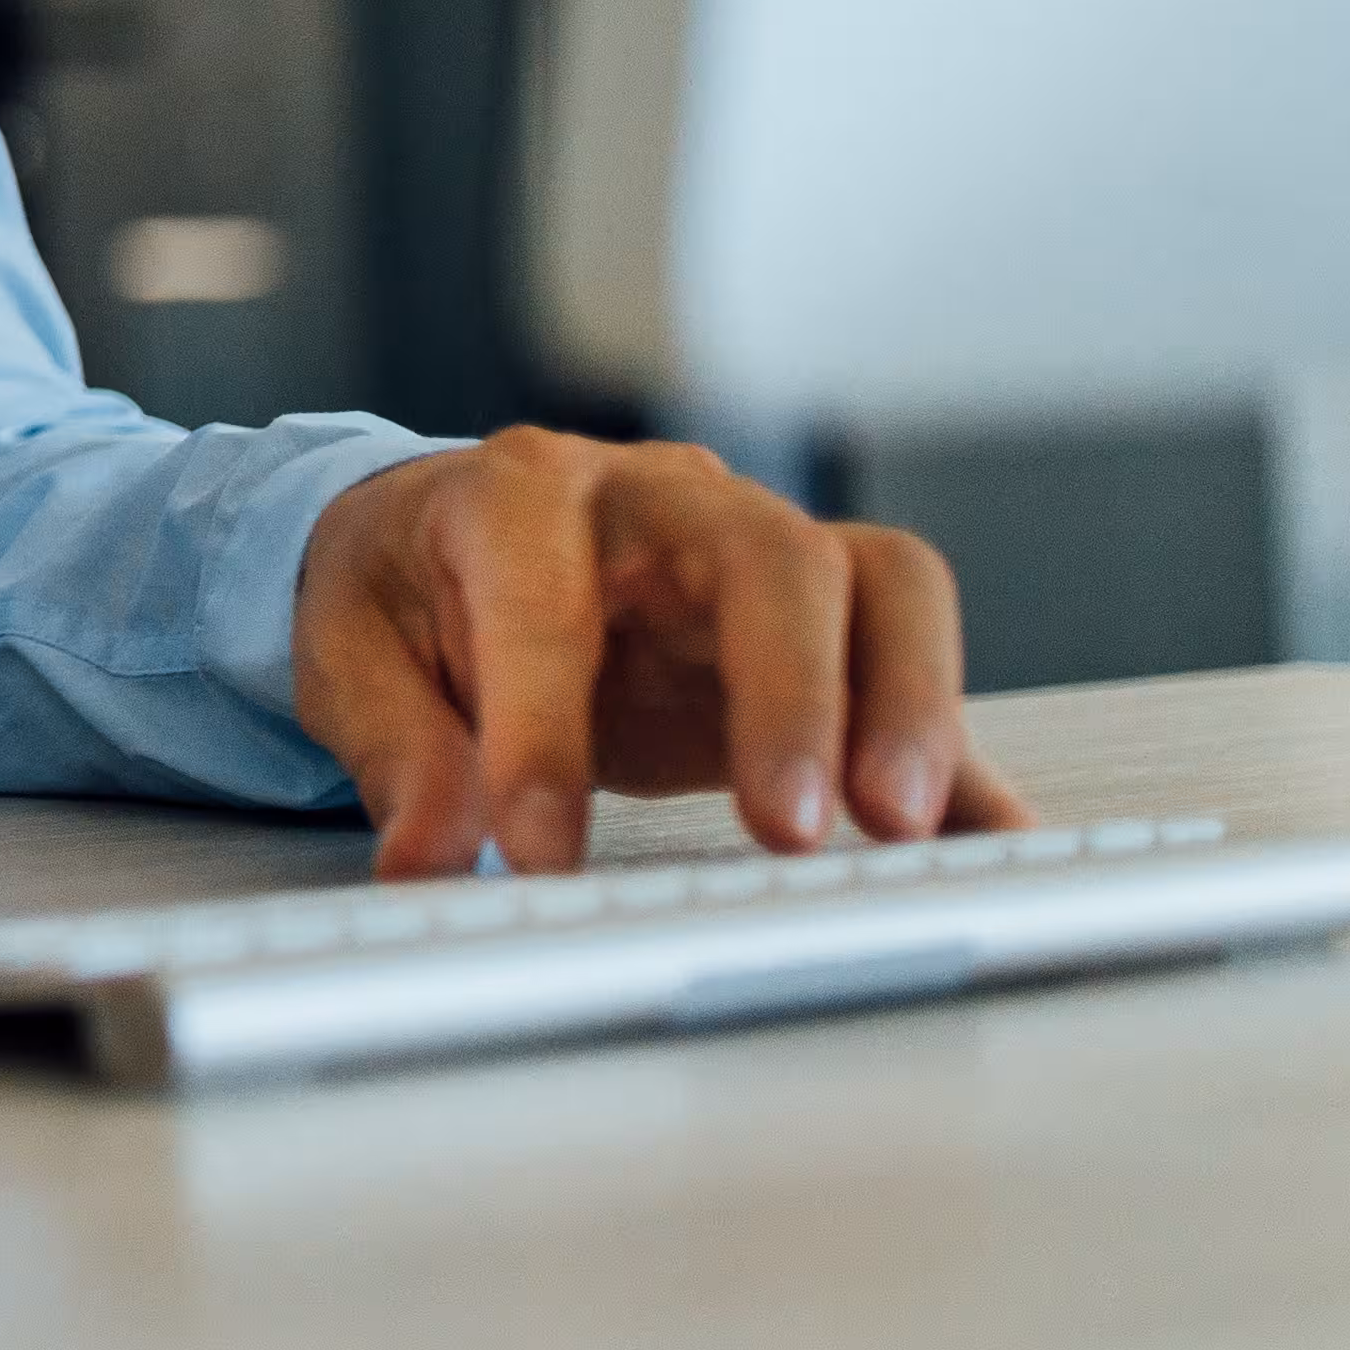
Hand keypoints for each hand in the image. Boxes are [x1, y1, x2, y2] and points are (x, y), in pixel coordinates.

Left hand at [292, 426, 1028, 878]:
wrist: (447, 541)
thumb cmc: (410, 587)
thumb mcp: (354, 651)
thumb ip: (397, 749)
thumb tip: (429, 856)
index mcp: (524, 493)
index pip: (547, 596)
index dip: (543, 722)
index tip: (539, 850)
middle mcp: (664, 498)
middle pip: (772, 557)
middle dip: (793, 693)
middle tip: (790, 829)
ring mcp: (761, 549)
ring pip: (881, 587)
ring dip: (908, 708)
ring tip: (904, 833)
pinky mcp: (827, 623)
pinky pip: (917, 671)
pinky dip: (962, 761)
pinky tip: (994, 847)